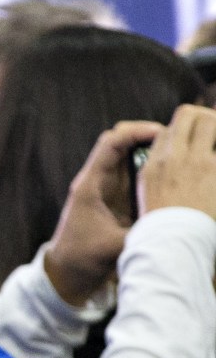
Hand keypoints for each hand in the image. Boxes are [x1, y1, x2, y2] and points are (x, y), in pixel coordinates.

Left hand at [45, 119, 164, 305]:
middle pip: (122, 142)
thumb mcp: (113, 247)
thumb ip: (140, 234)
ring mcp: (106, 188)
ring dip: (152, 151)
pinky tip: (172, 173)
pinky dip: (151, 168)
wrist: (66, 273)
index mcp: (90, 185)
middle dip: (149, 136)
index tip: (164, 132)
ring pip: (129, 156)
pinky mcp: (115, 199)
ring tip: (180, 152)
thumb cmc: (82, 259)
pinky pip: (134, 174)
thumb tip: (172, 225)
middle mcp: (98, 180)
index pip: (112, 142)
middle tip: (178, 140)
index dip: (138, 131)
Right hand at [139, 103, 215, 220]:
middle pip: (188, 115)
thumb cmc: (161, 228)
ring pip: (209, 120)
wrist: (172, 243)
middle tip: (213, 133)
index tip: (193, 143)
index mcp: (153, 165)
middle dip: (204, 118)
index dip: (183, 132)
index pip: (167, 130)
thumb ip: (159, 172)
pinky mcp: (214, 169)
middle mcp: (173, 157)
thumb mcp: (148, 195)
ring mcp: (196, 161)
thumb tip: (169, 160)